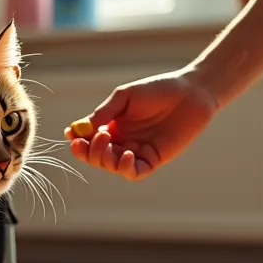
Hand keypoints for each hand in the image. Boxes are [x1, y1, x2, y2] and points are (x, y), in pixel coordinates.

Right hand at [63, 69, 218, 180]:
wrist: (190, 92)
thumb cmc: (157, 90)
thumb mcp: (125, 97)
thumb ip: (104, 113)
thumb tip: (79, 128)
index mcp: (112, 126)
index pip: (88, 141)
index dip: (78, 142)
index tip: (72, 135)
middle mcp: (122, 141)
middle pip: (97, 157)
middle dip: (90, 151)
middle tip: (96, 137)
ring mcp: (138, 151)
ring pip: (113, 167)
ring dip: (104, 159)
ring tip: (108, 141)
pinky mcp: (154, 159)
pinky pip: (135, 173)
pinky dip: (126, 168)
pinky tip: (127, 155)